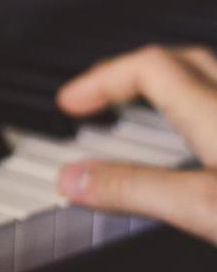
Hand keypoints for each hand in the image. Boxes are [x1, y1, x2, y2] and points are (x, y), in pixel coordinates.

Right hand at [56, 44, 216, 241]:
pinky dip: (202, 116)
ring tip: (143, 111)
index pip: (148, 66)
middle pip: (184, 63)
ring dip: (173, 87)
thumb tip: (72, 178)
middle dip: (132, 74)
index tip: (69, 103)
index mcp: (216, 112)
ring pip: (213, 83)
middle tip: (99, 97)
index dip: (102, 78)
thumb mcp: (203, 207)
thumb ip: (135, 189)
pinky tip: (199, 146)